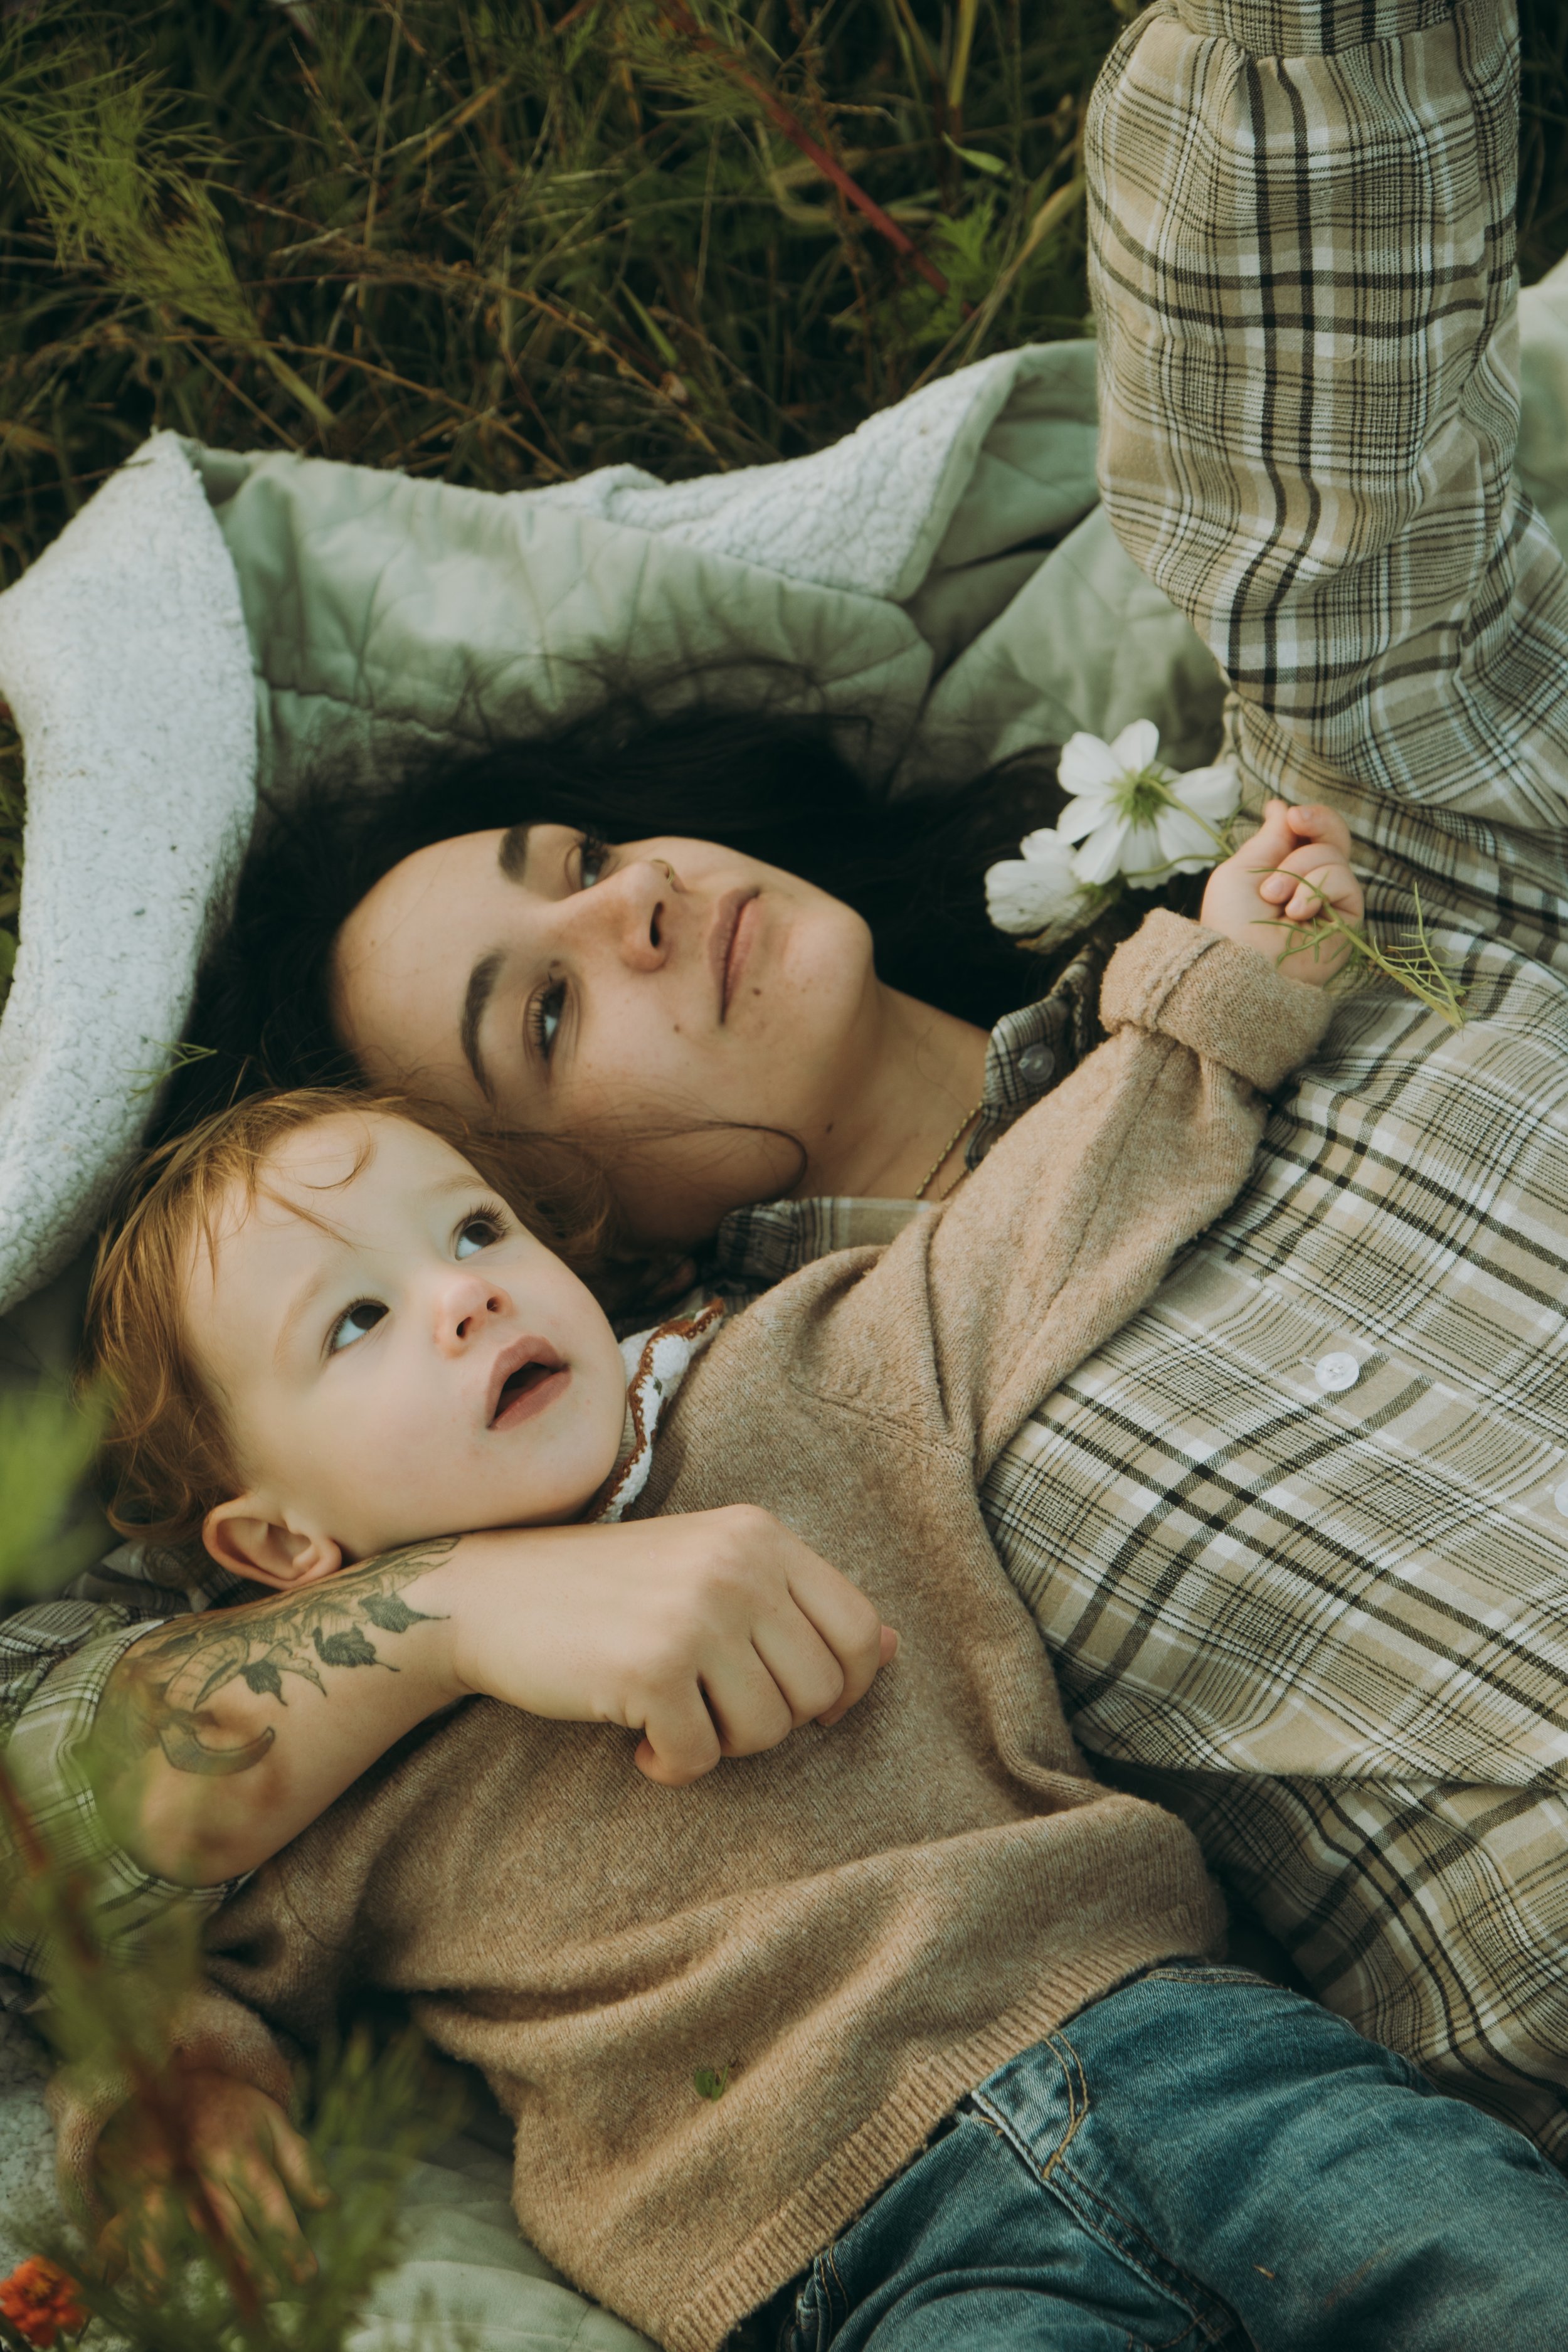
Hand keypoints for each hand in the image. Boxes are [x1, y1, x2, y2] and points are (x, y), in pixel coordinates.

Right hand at [96, 2071, 328, 2300]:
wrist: (184, 2077)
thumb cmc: (234, 2108)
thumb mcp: (275, 2122)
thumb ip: (299, 2163)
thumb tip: (325, 2203)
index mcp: (240, 2153)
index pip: (268, 2203)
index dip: (287, 2240)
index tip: (306, 2273)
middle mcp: (204, 2169)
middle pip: (228, 2224)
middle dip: (251, 2262)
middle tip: (273, 2293)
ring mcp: (170, 2176)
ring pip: (177, 2225)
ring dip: (186, 2262)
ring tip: (185, 2296)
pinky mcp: (142, 2182)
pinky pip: (134, 2218)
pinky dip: (131, 2248)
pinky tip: (138, 2278)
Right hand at [437, 1506, 897, 1786]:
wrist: (490, 1594)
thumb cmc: (609, 1592)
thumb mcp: (711, 1570)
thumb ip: (796, 1603)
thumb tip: (894, 1649)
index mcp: (761, 1535)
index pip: (861, 1629)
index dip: (844, 1686)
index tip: (794, 1701)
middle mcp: (738, 1565)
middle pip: (820, 1690)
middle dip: (772, 1722)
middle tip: (713, 1710)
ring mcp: (697, 1614)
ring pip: (768, 1730)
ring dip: (719, 1745)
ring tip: (673, 1716)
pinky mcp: (652, 1668)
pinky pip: (701, 1758)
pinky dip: (670, 1767)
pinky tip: (636, 1740)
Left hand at [1200, 799, 1362, 986]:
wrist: (1240, 964)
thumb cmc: (1230, 922)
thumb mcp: (1242, 870)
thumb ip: (1269, 838)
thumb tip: (1279, 806)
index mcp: (1283, 871)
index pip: (1310, 833)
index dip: (1307, 818)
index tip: (1290, 816)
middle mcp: (1310, 884)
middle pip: (1335, 836)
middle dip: (1318, 821)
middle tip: (1296, 821)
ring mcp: (1330, 902)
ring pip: (1333, 856)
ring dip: (1298, 870)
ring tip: (1274, 898)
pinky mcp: (1347, 919)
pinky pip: (1344, 880)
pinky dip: (1317, 889)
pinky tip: (1297, 912)